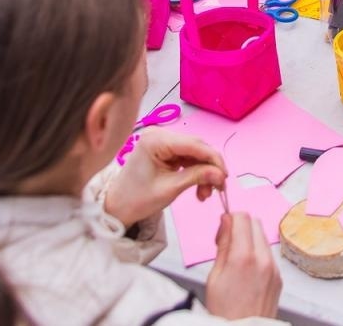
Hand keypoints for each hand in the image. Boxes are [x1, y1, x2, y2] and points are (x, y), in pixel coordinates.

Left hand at [104, 129, 225, 229]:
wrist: (117, 207)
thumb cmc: (137, 199)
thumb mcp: (170, 189)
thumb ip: (197, 177)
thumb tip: (221, 175)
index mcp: (156, 139)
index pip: (194, 144)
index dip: (213, 159)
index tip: (225, 176)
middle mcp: (159, 134)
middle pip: (196, 147)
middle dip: (209, 168)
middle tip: (218, 188)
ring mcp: (162, 141)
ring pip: (194, 154)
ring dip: (204, 173)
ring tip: (205, 194)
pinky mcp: (164, 150)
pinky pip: (188, 158)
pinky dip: (196, 172)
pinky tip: (199, 187)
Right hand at [204, 212, 281, 320]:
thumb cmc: (225, 312)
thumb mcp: (214, 276)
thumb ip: (223, 245)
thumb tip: (226, 222)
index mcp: (244, 257)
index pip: (242, 217)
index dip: (230, 218)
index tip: (223, 228)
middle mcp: (263, 259)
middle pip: (255, 223)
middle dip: (241, 226)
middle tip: (227, 242)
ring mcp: (274, 268)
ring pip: (263, 238)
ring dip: (250, 240)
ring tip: (236, 260)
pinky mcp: (279, 277)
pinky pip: (269, 254)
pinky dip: (258, 254)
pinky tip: (247, 271)